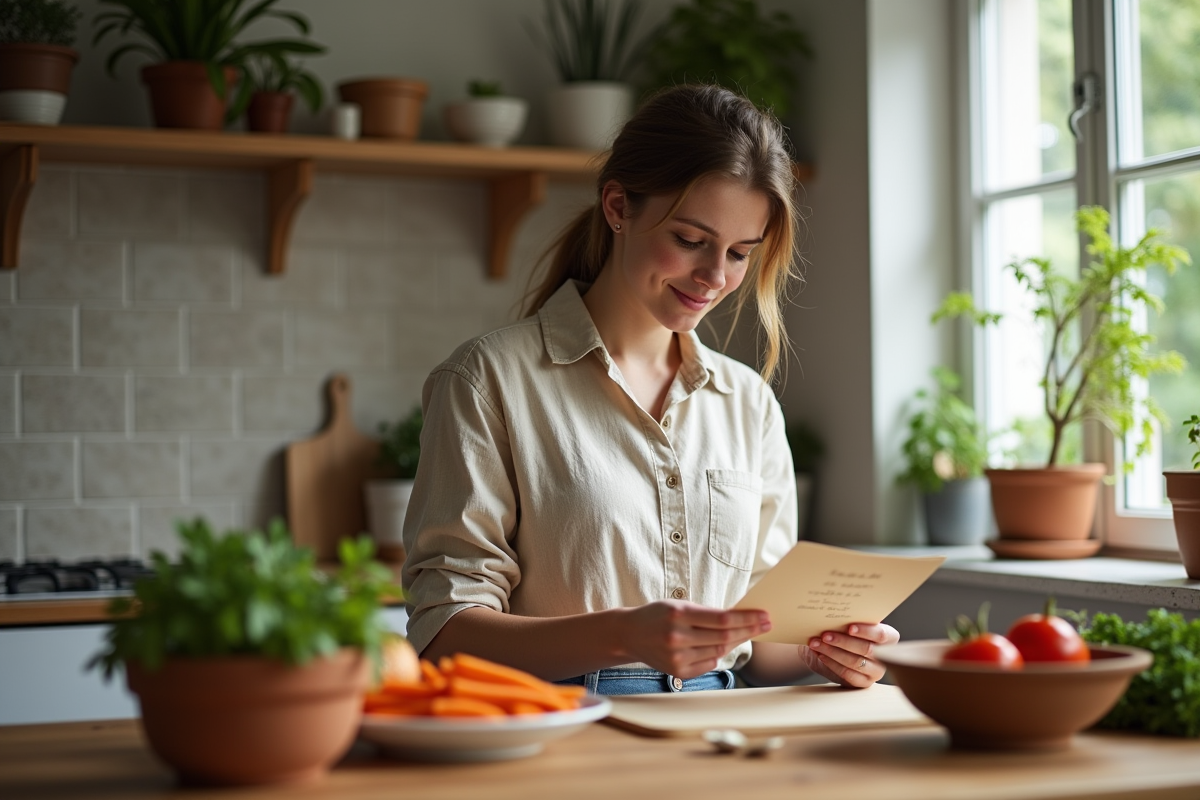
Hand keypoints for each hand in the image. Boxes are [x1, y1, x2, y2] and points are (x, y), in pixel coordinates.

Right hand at [619, 601, 771, 679]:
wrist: (629, 634)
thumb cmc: (657, 616)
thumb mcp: (679, 606)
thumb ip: (706, 613)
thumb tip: (740, 619)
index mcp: (678, 614)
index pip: (722, 619)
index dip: (747, 618)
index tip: (764, 616)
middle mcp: (677, 637)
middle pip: (724, 636)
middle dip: (749, 629)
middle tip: (766, 624)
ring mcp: (677, 657)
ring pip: (718, 651)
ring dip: (735, 642)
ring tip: (744, 632)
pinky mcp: (677, 672)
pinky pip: (709, 663)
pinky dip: (716, 654)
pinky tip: (718, 645)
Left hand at [802, 622, 898, 687]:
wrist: (833, 650)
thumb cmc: (844, 632)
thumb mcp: (849, 624)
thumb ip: (848, 621)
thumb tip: (834, 617)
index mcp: (889, 637)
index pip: (881, 635)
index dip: (866, 631)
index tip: (849, 627)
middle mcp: (885, 656)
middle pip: (866, 649)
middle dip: (843, 641)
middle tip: (825, 635)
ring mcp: (876, 672)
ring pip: (855, 662)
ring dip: (833, 652)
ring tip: (817, 644)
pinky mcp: (863, 682)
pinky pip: (848, 674)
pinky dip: (832, 664)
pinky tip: (821, 655)